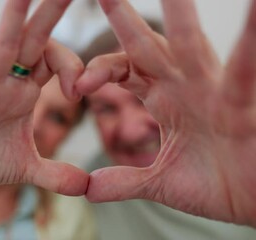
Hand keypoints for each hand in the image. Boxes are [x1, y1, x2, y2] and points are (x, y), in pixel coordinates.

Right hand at [0, 0, 87, 194]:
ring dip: (13, 16)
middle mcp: (6, 81)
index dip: (72, 67)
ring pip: (1, 47)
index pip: (54, 61)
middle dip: (51, 13)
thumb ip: (56, 175)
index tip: (78, 91)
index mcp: (25, 91)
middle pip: (33, 41)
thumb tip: (85, 187)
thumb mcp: (25, 168)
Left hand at [77, 0, 255, 225]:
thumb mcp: (161, 183)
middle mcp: (185, 87)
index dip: (99, 70)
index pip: (124, 70)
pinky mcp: (242, 106)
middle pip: (147, 46)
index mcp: (164, 100)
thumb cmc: (216, 184)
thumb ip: (125, 182)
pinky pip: (243, 72)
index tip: (78, 86)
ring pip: (190, 46)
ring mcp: (214, 92)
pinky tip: (254, 9)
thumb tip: (88, 189)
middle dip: (123, 17)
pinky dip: (249, 43)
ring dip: (179, 15)